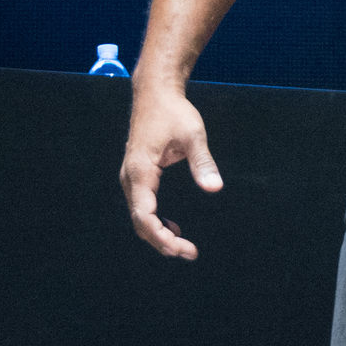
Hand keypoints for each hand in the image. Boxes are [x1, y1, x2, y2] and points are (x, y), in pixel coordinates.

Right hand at [120, 85, 222, 259]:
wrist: (155, 92)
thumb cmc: (173, 111)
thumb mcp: (193, 135)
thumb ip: (203, 163)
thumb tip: (215, 188)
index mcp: (140, 171)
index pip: (144, 215)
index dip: (161, 237)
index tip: (182, 248)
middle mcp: (130, 177)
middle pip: (139, 222)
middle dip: (162, 242)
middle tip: (189, 253)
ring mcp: (131, 177)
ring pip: (139, 216)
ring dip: (159, 234)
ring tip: (184, 247)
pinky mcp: (137, 175)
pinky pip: (142, 206)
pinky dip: (156, 221)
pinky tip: (174, 229)